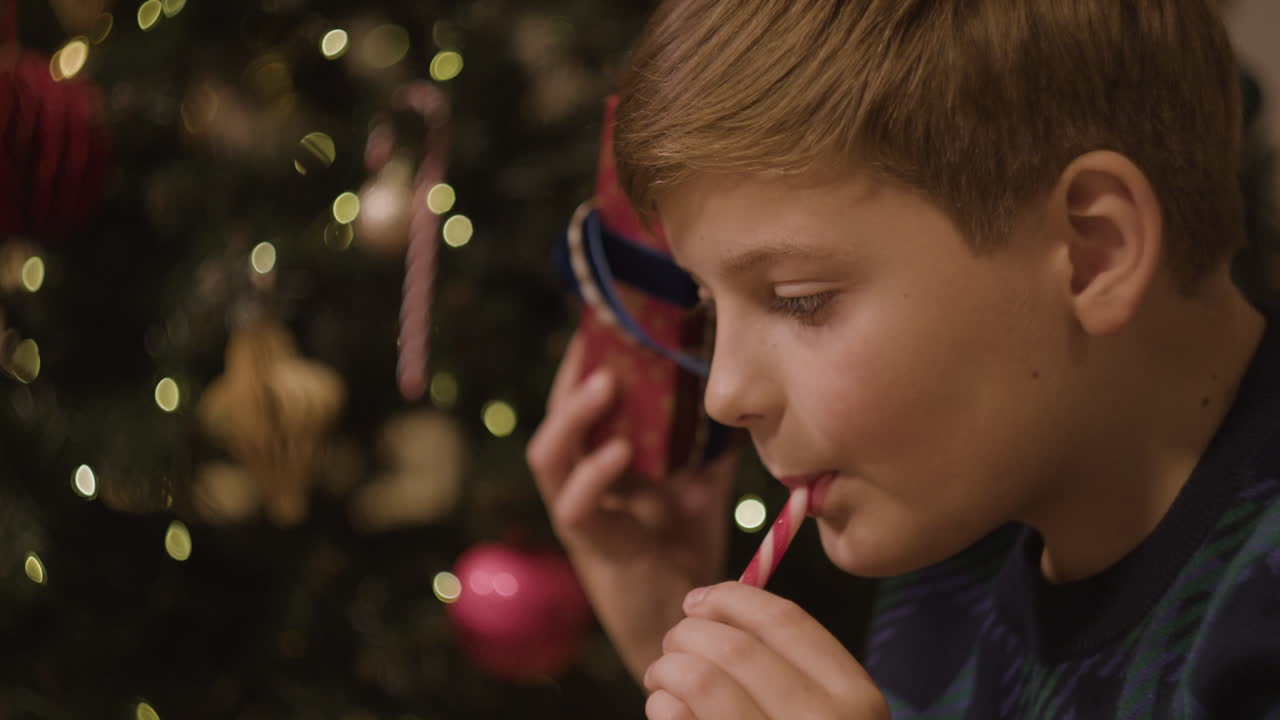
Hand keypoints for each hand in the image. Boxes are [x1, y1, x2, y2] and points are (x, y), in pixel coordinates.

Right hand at [527, 333, 737, 680]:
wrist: (684, 623)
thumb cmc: (685, 550)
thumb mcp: (701, 486)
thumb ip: (705, 446)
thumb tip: (733, 395)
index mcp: (603, 462)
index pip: (585, 403)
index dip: (589, 362)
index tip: (609, 319)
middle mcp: (581, 481)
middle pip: (559, 418)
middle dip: (574, 376)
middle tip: (602, 340)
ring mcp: (579, 513)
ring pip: (550, 456)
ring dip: (573, 417)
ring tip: (605, 385)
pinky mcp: (588, 546)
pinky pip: (574, 505)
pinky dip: (593, 474)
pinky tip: (620, 451)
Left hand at [643, 582, 889, 719]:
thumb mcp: (825, 717)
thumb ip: (786, 670)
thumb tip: (710, 605)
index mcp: (857, 702)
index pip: (786, 621)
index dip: (733, 599)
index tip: (698, 600)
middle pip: (735, 646)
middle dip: (689, 634)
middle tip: (672, 643)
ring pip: (701, 680)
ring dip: (667, 667)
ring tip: (660, 677)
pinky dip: (662, 708)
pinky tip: (664, 711)